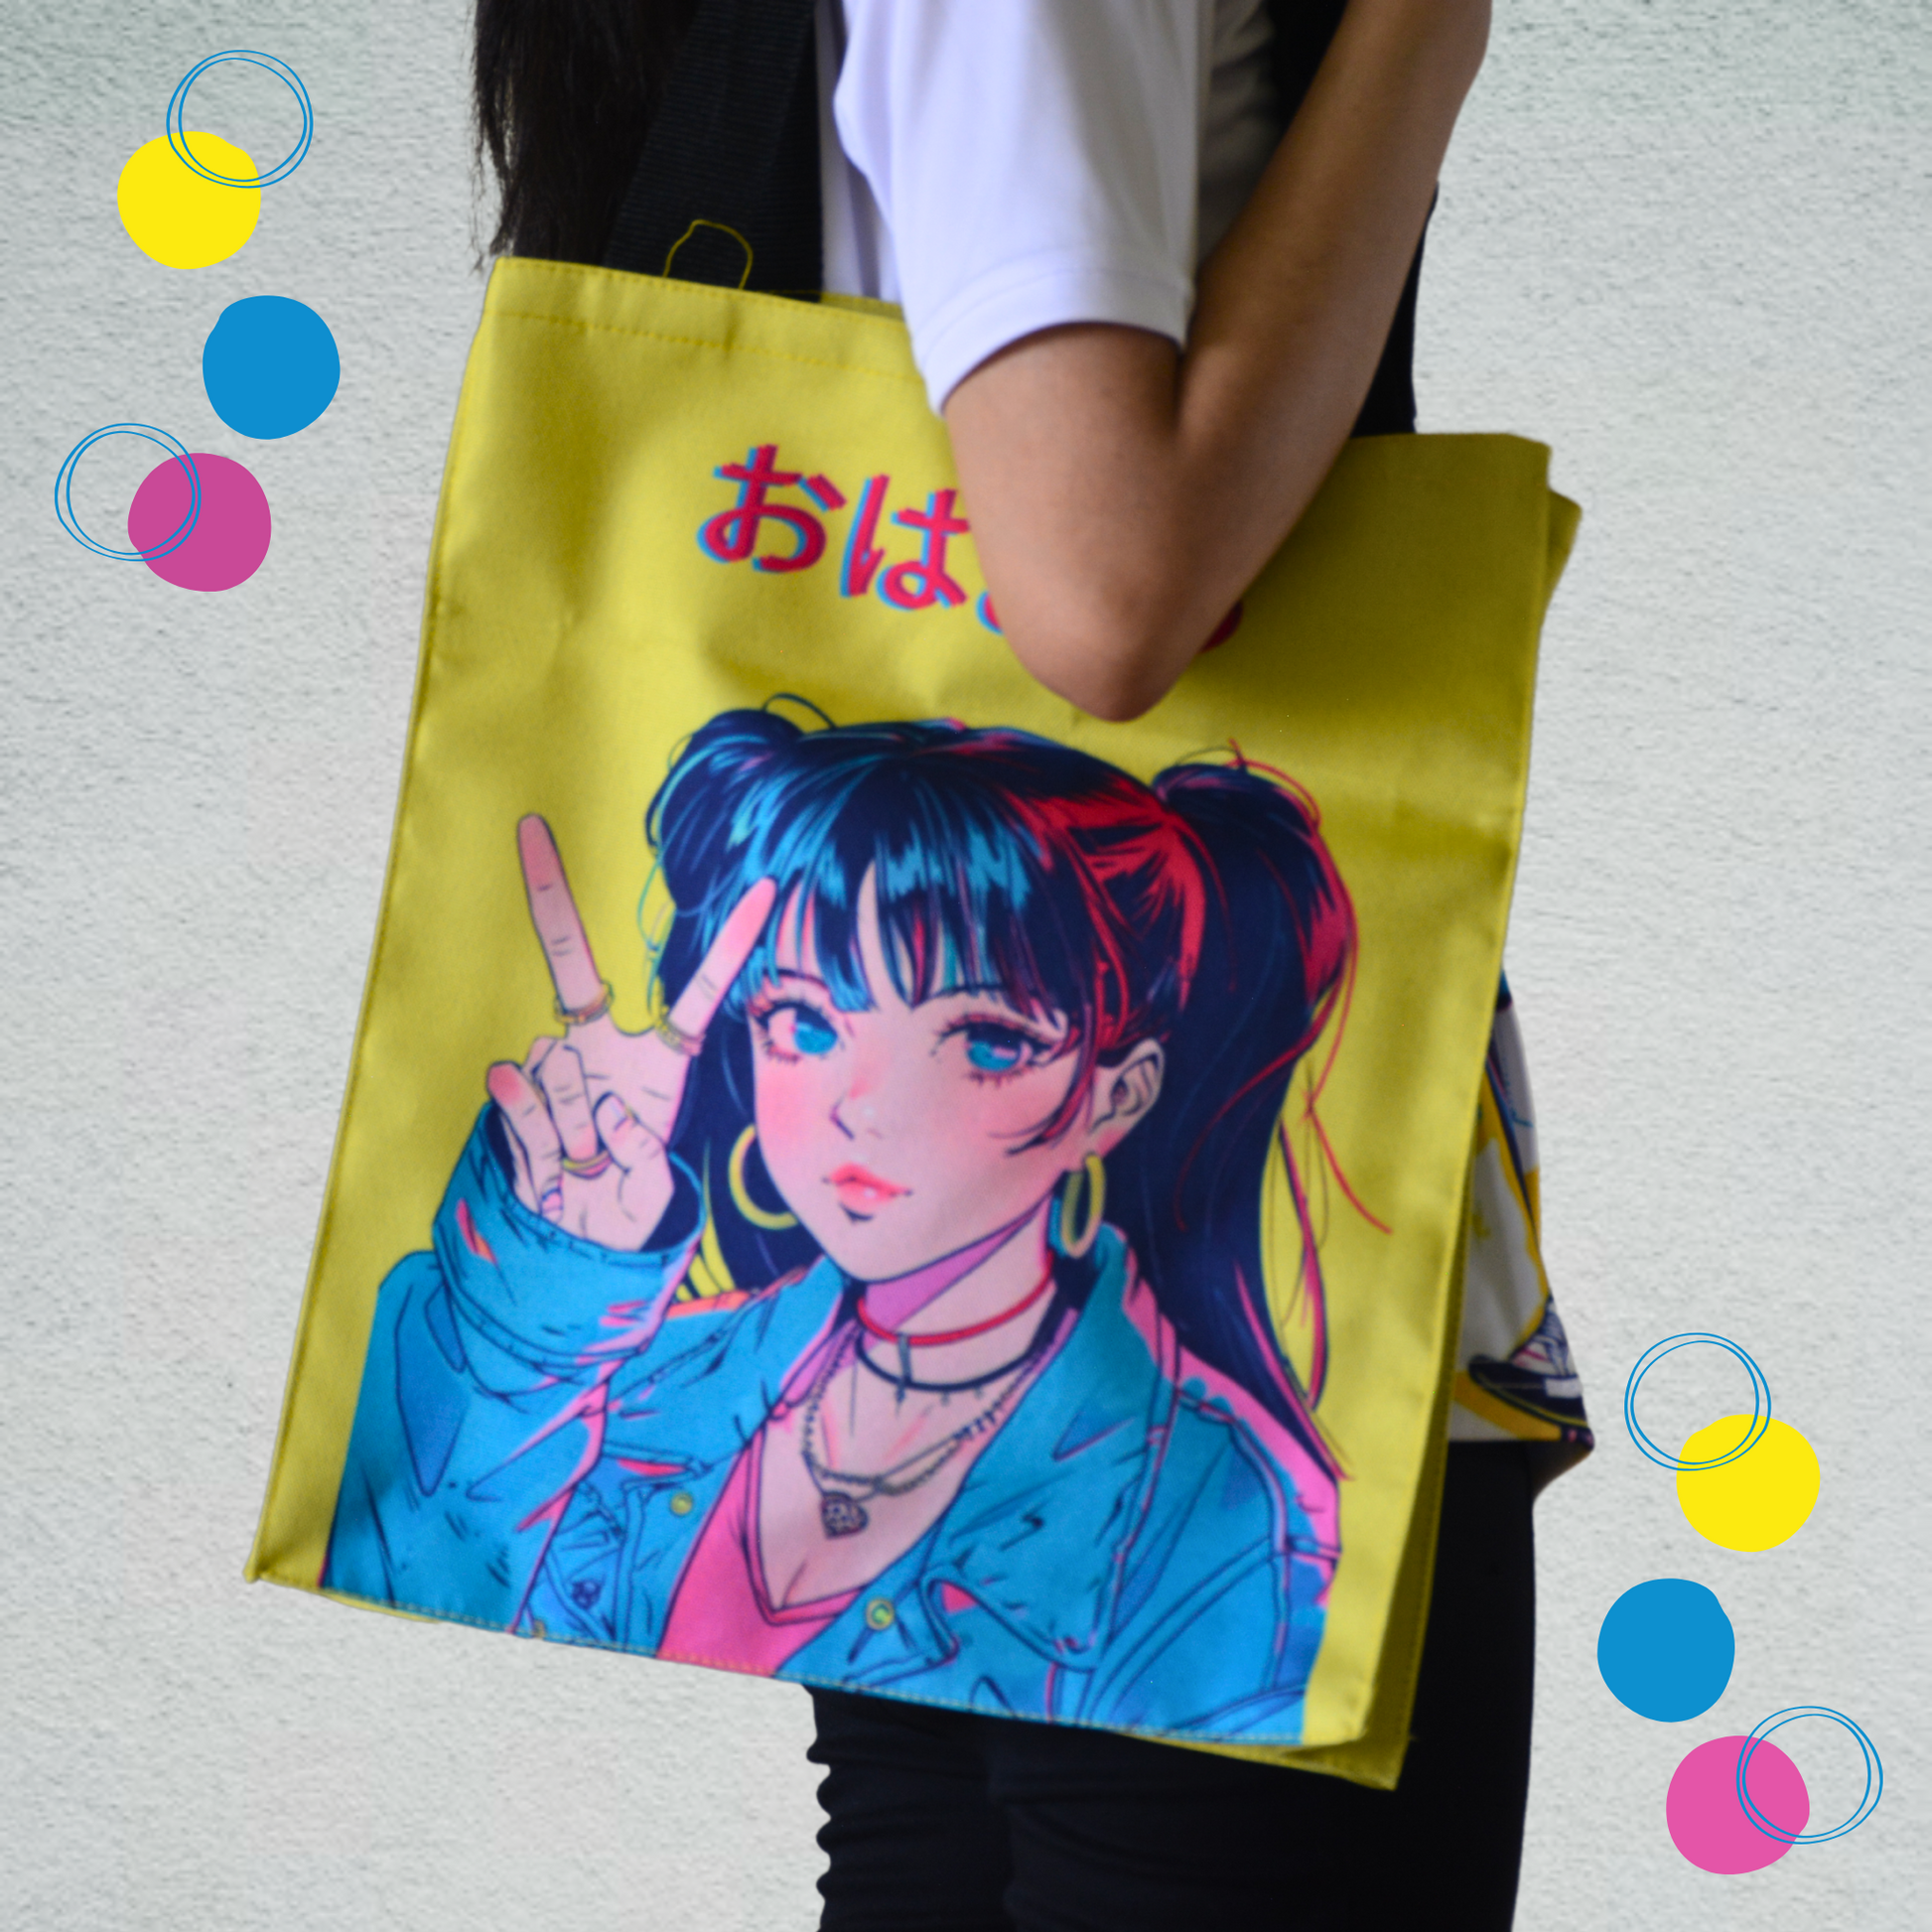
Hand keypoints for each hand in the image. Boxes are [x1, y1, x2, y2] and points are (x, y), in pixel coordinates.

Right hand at [486, 816, 776, 1249]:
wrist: (570, 1232)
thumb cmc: (623, 1194)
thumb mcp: (648, 1184)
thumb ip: (637, 1155)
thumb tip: (600, 1115)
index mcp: (656, 1056)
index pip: (697, 990)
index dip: (733, 944)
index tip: (768, 886)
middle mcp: (598, 1042)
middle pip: (568, 961)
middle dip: (547, 888)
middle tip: (529, 826)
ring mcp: (553, 1059)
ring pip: (556, 1065)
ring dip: (575, 1134)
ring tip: (584, 1165)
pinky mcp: (516, 1089)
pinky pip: (520, 1094)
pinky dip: (542, 1141)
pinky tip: (553, 1165)